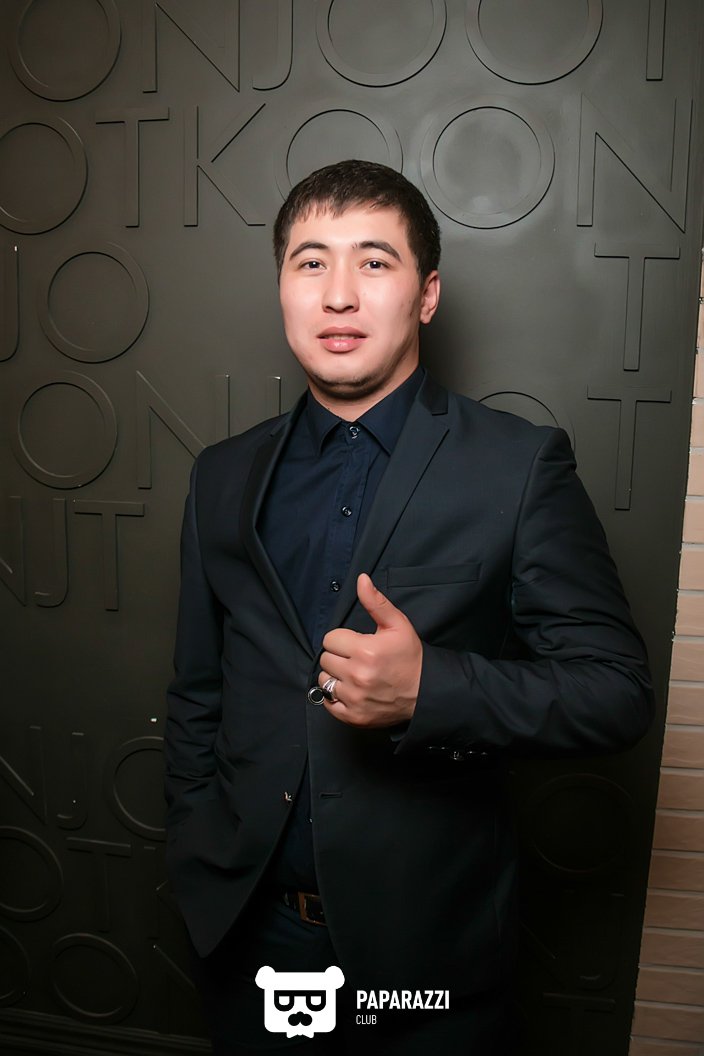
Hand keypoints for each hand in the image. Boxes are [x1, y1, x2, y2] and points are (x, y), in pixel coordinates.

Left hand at [318, 573, 421, 727]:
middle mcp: (357, 675)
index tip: (356, 643)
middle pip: (326, 659)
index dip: (343, 639)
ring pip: (324, 680)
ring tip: (355, 675)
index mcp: (365, 650)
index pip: (330, 639)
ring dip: (336, 676)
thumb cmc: (410, 657)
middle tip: (357, 659)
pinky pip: (328, 704)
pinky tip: (352, 690)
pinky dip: (336, 697)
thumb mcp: (397, 625)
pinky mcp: (353, 716)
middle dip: (339, 656)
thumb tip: (361, 580)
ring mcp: (354, 698)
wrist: (426, 692)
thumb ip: (375, 602)